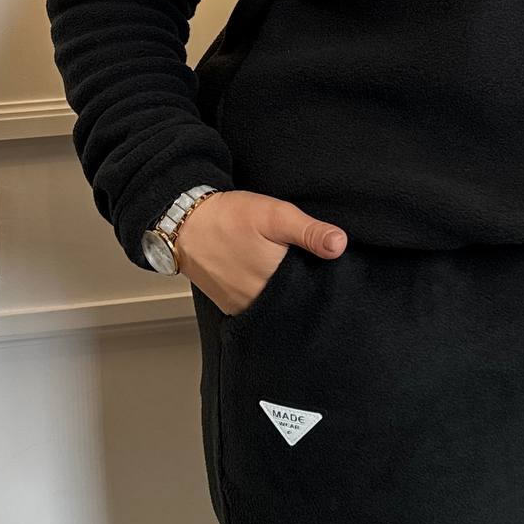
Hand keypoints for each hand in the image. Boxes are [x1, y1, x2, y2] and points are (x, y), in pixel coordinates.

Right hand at [173, 189, 347, 316]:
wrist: (183, 224)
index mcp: (276, 283)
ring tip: (285, 269)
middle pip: (294, 300)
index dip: (322, 277)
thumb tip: (340, 245)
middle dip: (303, 286)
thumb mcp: (275, 215)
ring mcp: (243, 307)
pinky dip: (265, 294)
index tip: (323, 263)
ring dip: (284, 292)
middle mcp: (260, 303)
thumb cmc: (228, 218)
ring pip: (275, 305)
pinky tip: (266, 276)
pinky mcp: (231, 306)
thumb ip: (309, 232)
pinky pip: (256, 305)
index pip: (313, 291)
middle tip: (302, 262)